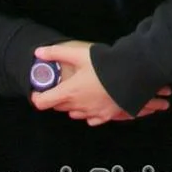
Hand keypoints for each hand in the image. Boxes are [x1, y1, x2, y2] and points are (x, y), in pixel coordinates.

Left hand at [30, 42, 170, 123]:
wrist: (134, 73)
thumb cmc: (104, 64)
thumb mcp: (80, 54)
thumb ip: (57, 53)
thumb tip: (38, 51)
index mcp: (68, 92)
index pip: (41, 103)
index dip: (37, 96)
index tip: (41, 89)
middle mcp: (77, 106)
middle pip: (58, 107)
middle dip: (57, 98)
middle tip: (64, 85)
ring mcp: (92, 112)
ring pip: (74, 114)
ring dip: (73, 105)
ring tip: (80, 93)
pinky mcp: (106, 115)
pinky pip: (91, 119)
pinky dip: (89, 114)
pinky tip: (94, 104)